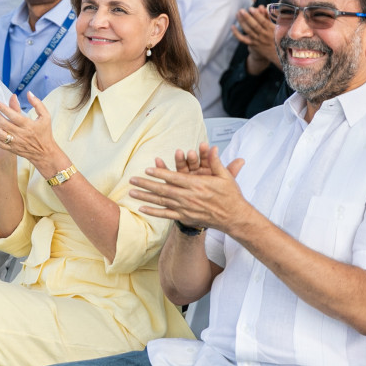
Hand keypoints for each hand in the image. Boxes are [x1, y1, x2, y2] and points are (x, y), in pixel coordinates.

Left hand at [0, 92, 61, 171]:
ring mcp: (15, 142)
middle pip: (3, 123)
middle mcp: (20, 134)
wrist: (44, 153)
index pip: (13, 115)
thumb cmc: (45, 132)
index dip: (3, 108)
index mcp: (28, 125)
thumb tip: (29, 93)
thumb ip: (37, 103)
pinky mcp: (11, 149)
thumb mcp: (45, 116)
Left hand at [129, 143, 247, 232]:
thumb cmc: (230, 195)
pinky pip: (166, 215)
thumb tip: (212, 148)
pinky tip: (142, 208)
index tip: (147, 169)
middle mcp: (189, 197)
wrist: (234, 218)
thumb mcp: (226, 176)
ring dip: (145, 197)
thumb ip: (216, 162)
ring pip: (161, 202)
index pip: (174, 177)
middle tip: (132, 180)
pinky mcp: (186, 217)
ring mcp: (186, 208)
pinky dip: (154, 212)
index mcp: (197, 185)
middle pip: (163, 189)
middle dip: (146, 184)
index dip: (160, 173)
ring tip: (131, 193)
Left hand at [231, 6, 278, 68]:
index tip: (251, 8)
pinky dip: (236, 33)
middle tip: (241, 10)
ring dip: (242, 22)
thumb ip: (268, 16)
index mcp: (271, 30)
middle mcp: (264, 35)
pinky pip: (242, 39)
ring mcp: (258, 40)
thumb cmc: (275, 35)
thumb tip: (261, 7)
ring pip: (248, 31)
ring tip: (237, 14)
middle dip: (247, 18)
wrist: (275, 53)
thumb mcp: (275, 26)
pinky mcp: (252, 44)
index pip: (263, 22)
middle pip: (254, 26)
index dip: (257, 15)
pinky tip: (233, 26)